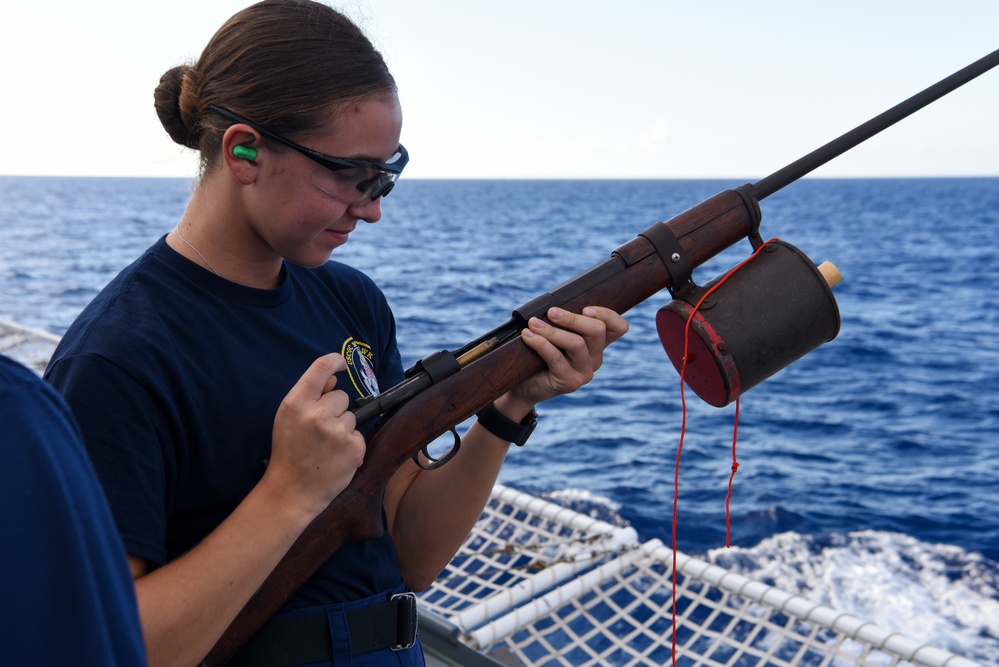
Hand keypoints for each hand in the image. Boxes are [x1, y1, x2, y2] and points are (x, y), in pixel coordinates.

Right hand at [262, 353, 365, 516]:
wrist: (292, 491)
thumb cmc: (289, 452)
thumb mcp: (288, 419)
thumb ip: (310, 395)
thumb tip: (333, 378)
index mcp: (296, 403)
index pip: (320, 368)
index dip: (335, 361)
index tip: (340, 364)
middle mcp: (316, 414)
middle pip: (341, 396)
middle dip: (335, 410)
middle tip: (319, 430)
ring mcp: (336, 432)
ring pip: (352, 416)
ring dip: (343, 428)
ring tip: (325, 447)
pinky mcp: (353, 447)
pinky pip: (359, 435)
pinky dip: (351, 446)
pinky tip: (335, 457)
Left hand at [508, 306, 627, 410]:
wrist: (526, 385)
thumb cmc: (540, 354)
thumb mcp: (555, 334)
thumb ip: (562, 322)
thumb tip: (553, 304)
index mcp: (597, 343)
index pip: (619, 327)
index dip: (607, 315)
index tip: (586, 309)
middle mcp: (596, 358)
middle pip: (597, 331)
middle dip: (572, 318)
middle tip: (551, 312)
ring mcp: (585, 372)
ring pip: (576, 344)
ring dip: (552, 330)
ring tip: (533, 323)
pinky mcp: (570, 382)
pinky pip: (556, 358)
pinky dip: (540, 343)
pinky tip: (528, 336)